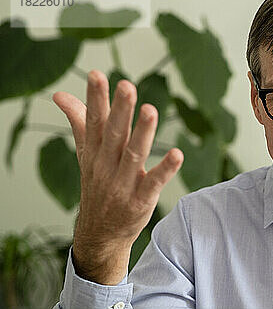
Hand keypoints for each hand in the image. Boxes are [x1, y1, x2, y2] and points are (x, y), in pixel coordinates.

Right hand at [53, 70, 182, 283]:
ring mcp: (123, 184)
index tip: (97, 74)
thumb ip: (79, 122)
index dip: (95, 99)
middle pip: (113, 135)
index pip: (93, 122)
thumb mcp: (86, 155)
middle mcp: (106, 166)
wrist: (100, 233)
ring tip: (150, 110)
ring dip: (142, 133)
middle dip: (120, 110)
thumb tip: (59, 95)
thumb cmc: (98, 186)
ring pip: (133, 155)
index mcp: (94, 152)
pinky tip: (177, 154)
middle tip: (126, 86)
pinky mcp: (140, 200)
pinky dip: (165, 169)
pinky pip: (154, 183)